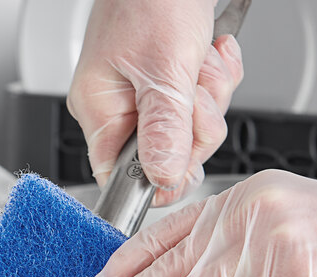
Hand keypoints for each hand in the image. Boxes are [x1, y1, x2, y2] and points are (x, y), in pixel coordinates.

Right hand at [67, 0, 243, 205]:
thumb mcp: (165, 69)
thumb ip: (164, 130)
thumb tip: (162, 178)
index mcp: (100, 109)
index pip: (119, 177)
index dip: (156, 180)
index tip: (184, 165)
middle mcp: (119, 108)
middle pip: (164, 157)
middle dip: (194, 128)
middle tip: (196, 94)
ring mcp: (145, 97)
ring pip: (188, 134)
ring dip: (210, 100)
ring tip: (202, 64)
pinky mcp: (169, 86)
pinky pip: (200, 108)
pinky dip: (215, 83)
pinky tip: (210, 56)